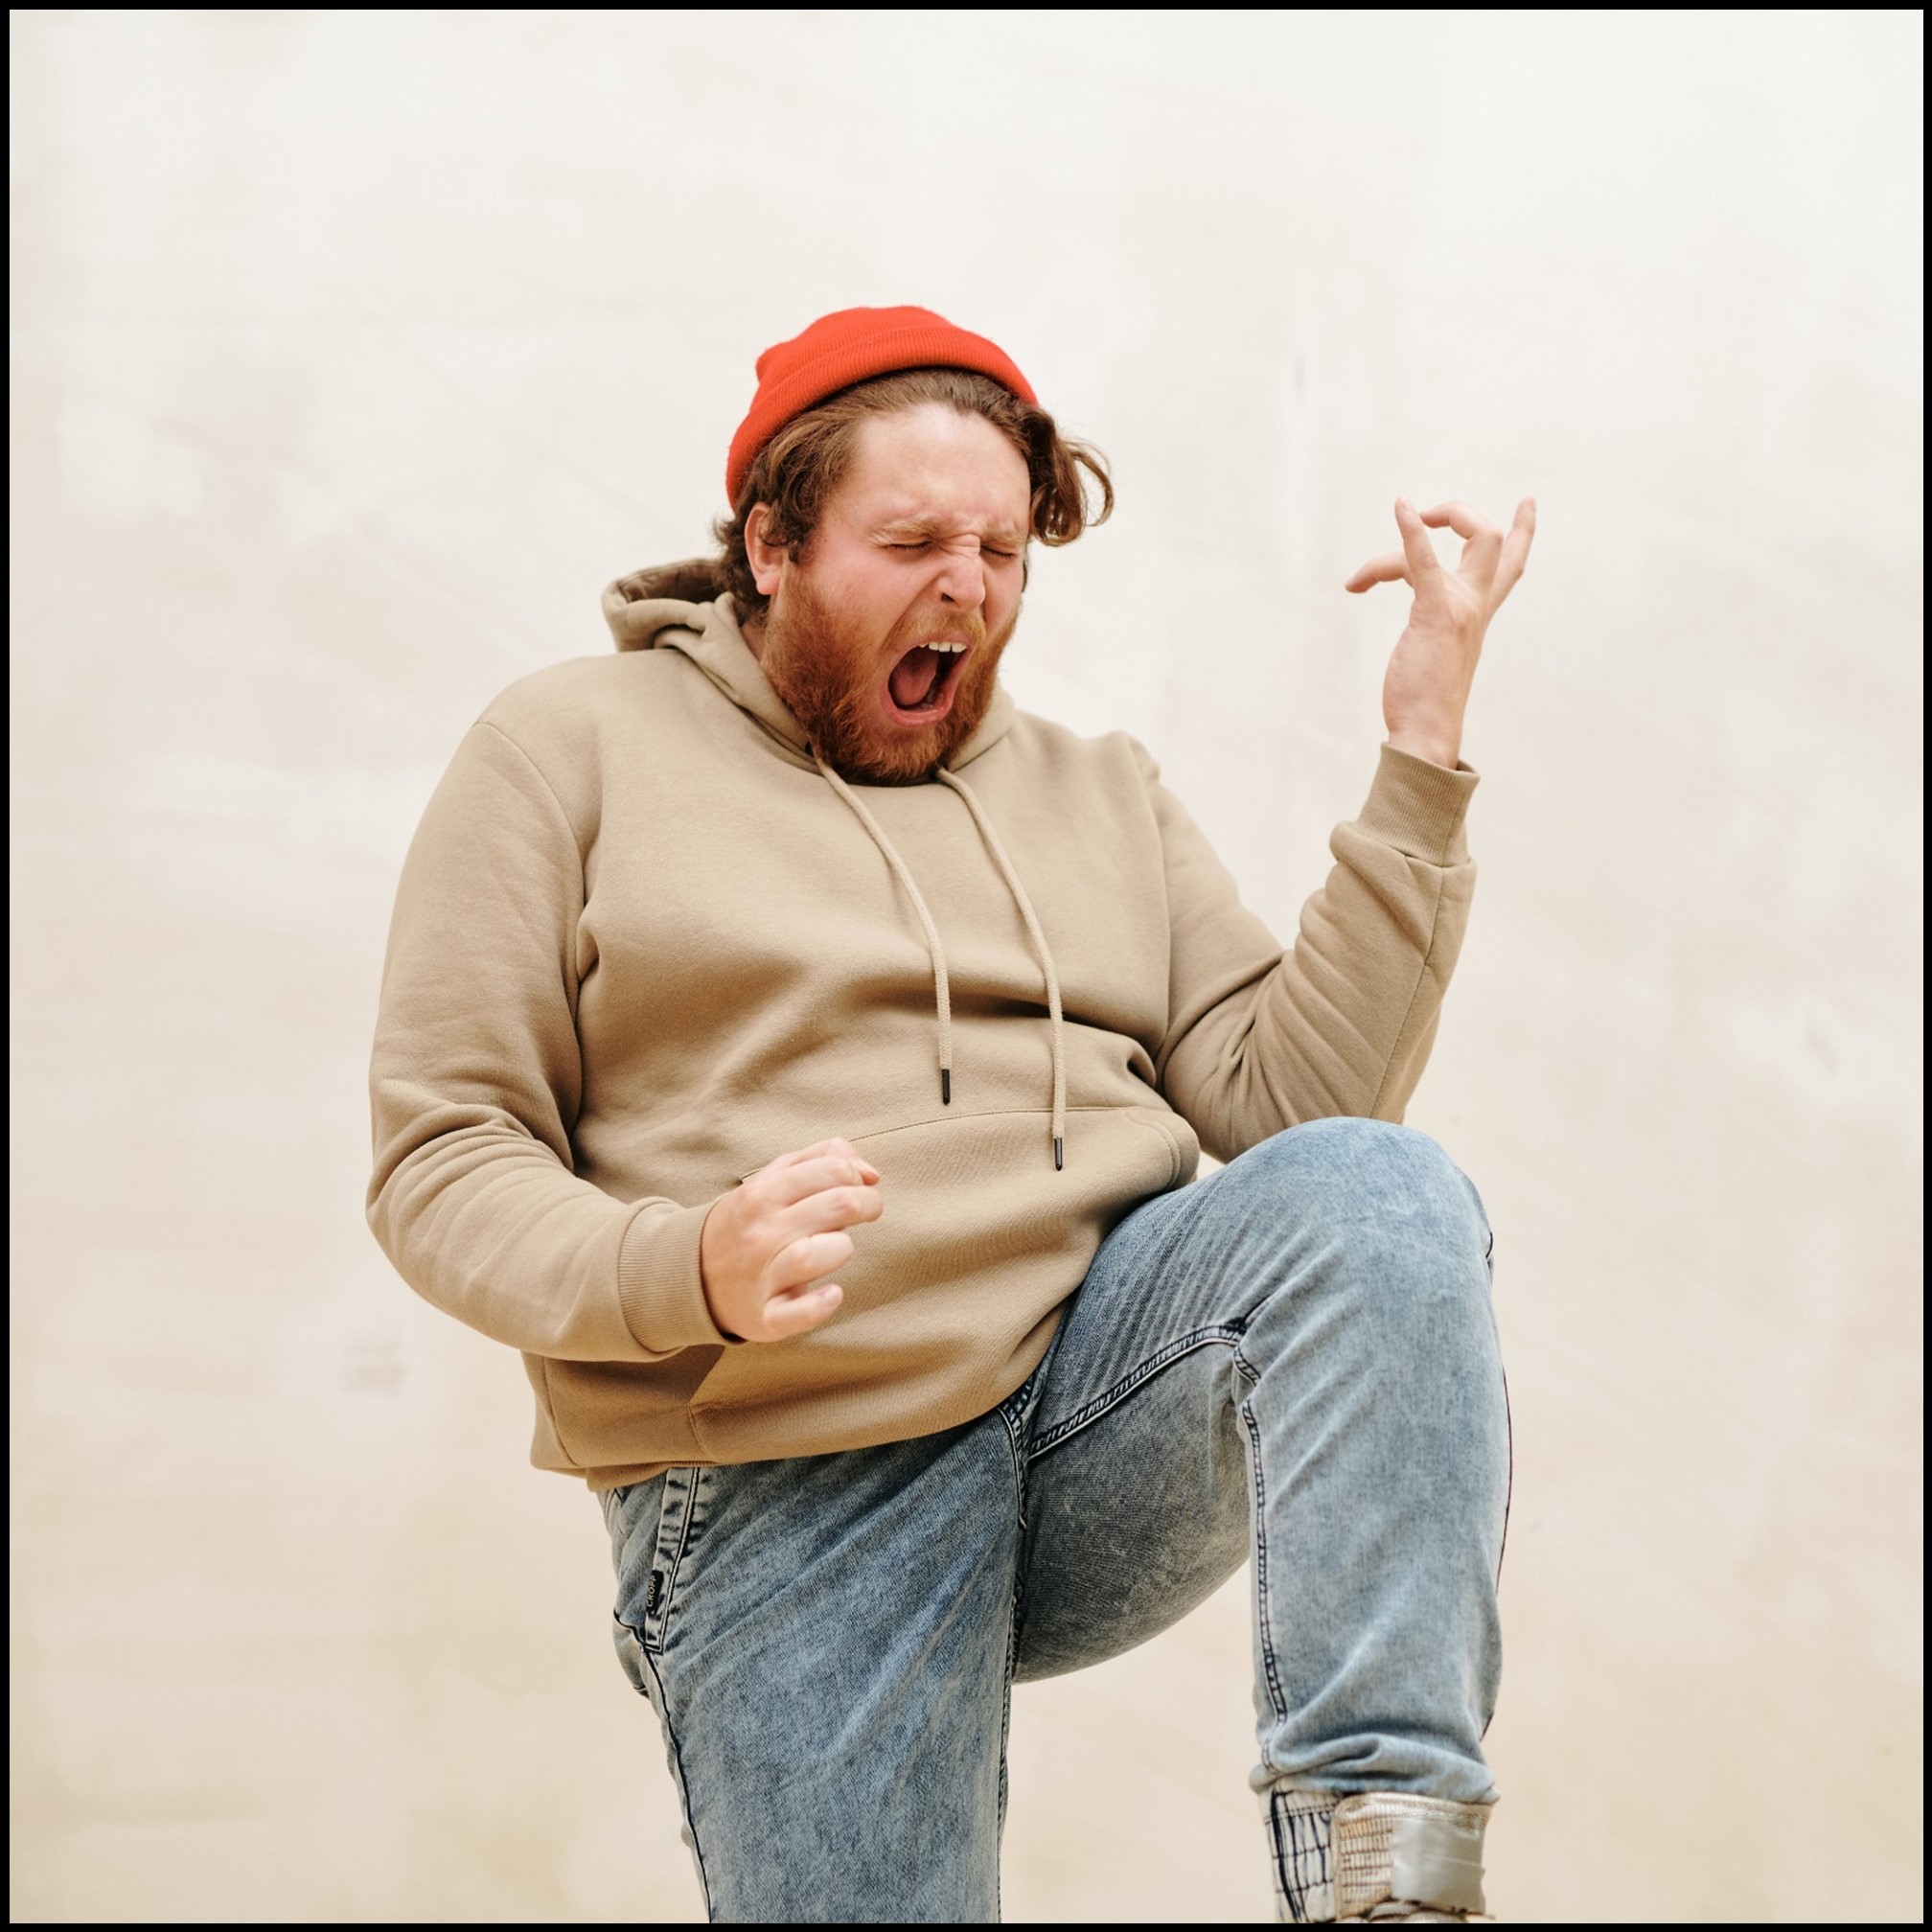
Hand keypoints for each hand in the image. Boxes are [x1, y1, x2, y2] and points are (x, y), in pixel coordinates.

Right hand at [698, 1138, 882, 1341]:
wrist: (693, 1274)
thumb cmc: (751, 1222)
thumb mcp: (774, 1178)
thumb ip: (821, 1160)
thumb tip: (870, 1173)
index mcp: (765, 1192)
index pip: (833, 1170)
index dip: (859, 1178)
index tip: (859, 1189)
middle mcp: (762, 1231)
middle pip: (838, 1206)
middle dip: (868, 1205)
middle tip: (868, 1212)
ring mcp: (761, 1275)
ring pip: (813, 1256)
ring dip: (841, 1248)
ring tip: (838, 1248)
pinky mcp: (766, 1316)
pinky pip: (797, 1314)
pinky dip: (820, 1305)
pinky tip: (831, 1293)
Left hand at [1346, 496, 1535, 768]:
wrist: (1427, 732)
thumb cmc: (1424, 703)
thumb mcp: (1435, 653)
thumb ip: (1435, 630)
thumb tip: (1419, 636)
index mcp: (1480, 614)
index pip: (1512, 566)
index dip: (1524, 531)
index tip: (1527, 503)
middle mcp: (1477, 605)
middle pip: (1493, 539)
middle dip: (1460, 514)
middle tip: (1424, 514)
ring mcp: (1461, 607)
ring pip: (1452, 542)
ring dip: (1407, 538)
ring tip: (1360, 580)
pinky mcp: (1437, 613)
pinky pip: (1425, 560)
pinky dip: (1412, 530)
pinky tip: (1401, 507)